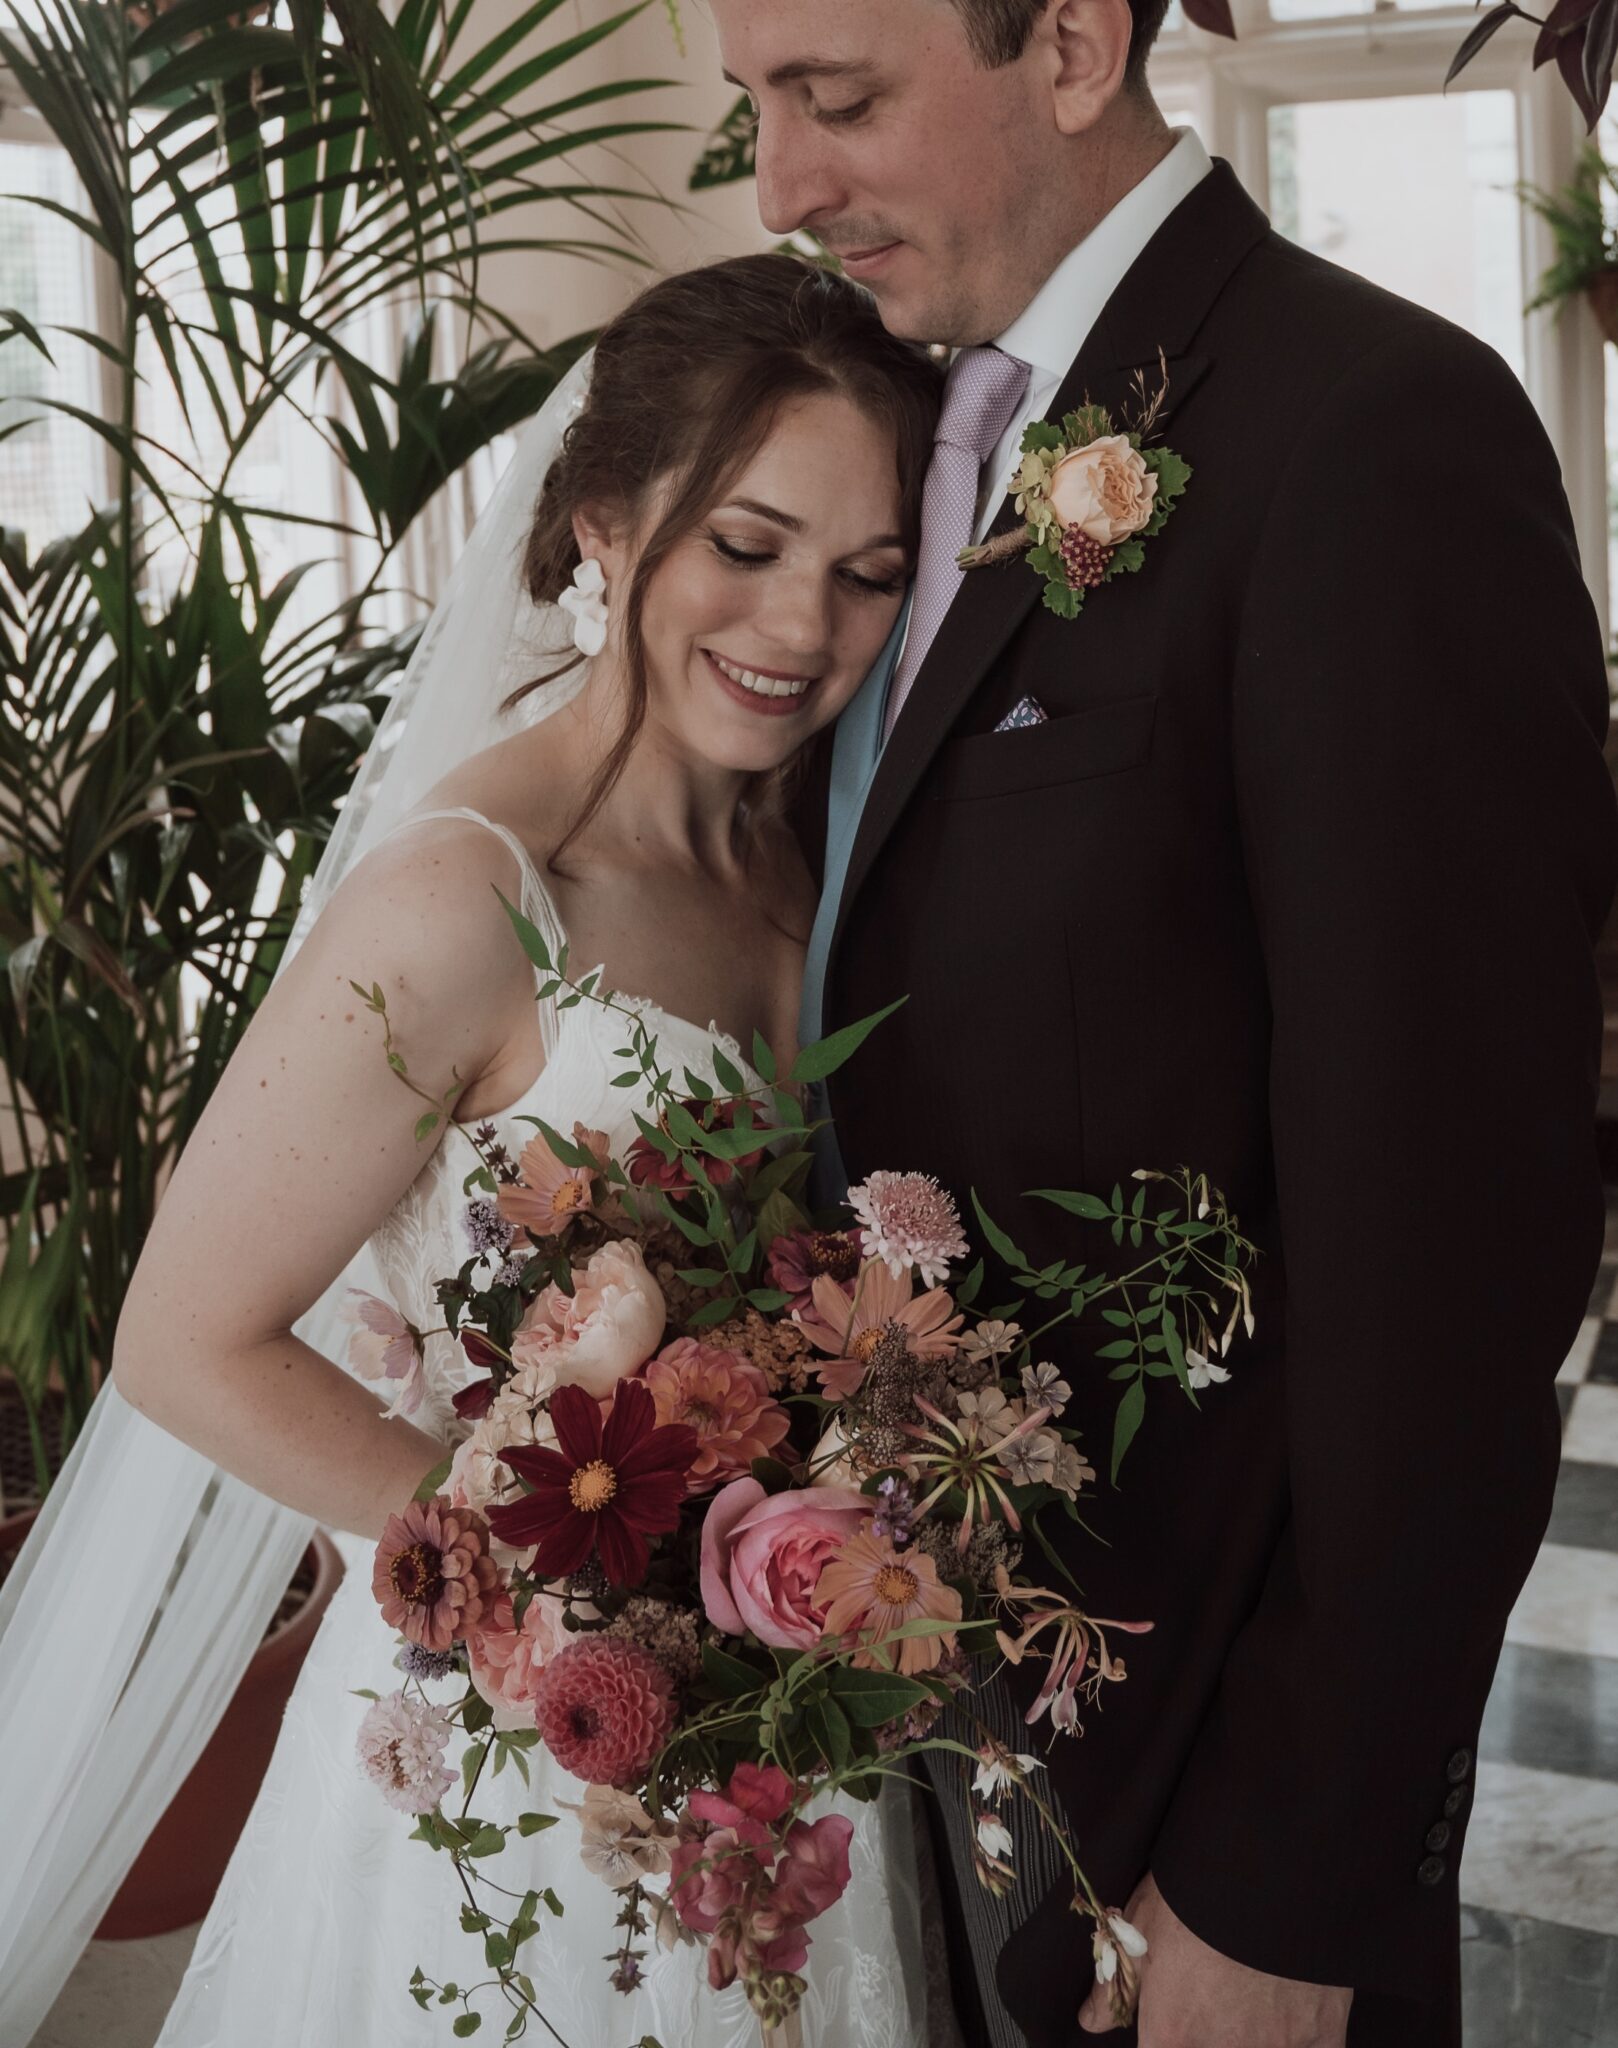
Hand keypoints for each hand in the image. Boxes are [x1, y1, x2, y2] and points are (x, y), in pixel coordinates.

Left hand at [1077, 1871, 1352, 2047]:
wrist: (1269, 1866)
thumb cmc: (1193, 1892)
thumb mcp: (1138, 1927)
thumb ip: (1115, 1984)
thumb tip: (1091, 2019)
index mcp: (1173, 2036)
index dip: (1164, 2040)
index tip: (1172, 2021)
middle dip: (1205, 2033)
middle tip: (1211, 1996)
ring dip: (1252, 2036)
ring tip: (1246, 1997)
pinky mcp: (1324, 2036)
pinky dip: (1301, 2041)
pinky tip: (1289, 2015)